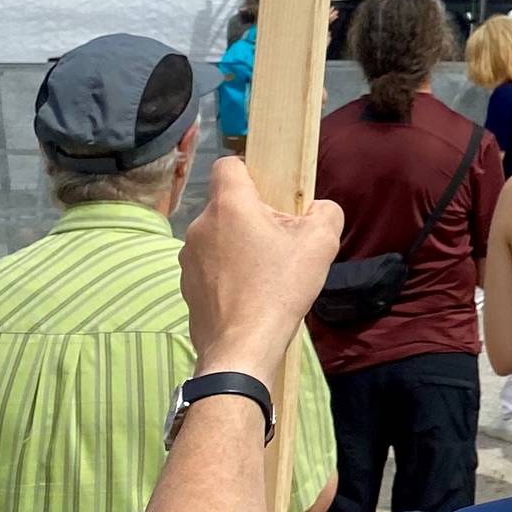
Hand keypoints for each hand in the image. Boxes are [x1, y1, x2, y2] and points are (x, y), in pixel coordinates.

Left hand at [183, 158, 342, 379]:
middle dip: (252, 216)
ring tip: (265, 274)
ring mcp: (188, 257)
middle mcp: (201, 225)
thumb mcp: (320, 244)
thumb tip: (318, 209)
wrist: (242, 347)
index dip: (251, 172)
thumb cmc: (279, 289)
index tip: (271, 195)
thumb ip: (325, 212)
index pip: (229, 165)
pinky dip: (227, 273)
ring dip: (238, 246)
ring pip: (218, 236)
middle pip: (227, 205)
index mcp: (230, 206)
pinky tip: (248, 295)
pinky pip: (210, 266)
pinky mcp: (186, 284)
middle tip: (279, 242)